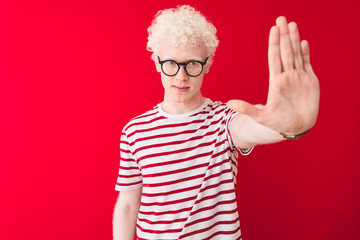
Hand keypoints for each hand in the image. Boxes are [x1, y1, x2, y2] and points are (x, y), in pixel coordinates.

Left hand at [227, 16, 319, 134]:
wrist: (296, 128)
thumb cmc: (278, 123)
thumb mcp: (261, 117)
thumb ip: (246, 109)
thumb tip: (228, 104)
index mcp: (276, 82)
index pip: (274, 58)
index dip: (274, 43)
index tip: (273, 29)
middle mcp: (287, 76)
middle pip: (285, 52)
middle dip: (284, 35)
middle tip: (281, 18)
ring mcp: (298, 77)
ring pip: (296, 54)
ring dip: (294, 39)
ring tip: (292, 25)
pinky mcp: (310, 81)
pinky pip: (307, 64)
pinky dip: (305, 53)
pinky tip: (303, 42)